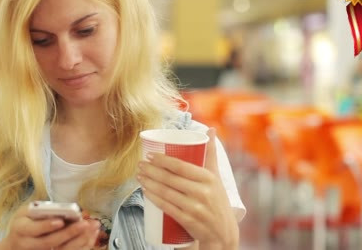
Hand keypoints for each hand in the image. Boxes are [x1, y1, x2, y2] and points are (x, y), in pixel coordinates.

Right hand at [0, 204, 100, 249]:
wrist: (17, 243)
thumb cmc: (24, 222)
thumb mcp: (26, 212)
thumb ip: (40, 210)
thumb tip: (61, 209)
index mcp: (21, 229)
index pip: (34, 229)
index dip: (47, 226)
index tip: (60, 221)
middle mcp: (29, 244)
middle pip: (50, 242)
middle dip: (69, 233)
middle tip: (85, 224)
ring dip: (80, 240)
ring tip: (93, 227)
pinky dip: (82, 245)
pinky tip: (92, 235)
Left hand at [137, 128, 238, 248]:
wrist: (223, 232)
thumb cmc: (217, 200)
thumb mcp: (216, 176)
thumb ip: (211, 153)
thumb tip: (210, 129)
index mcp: (209, 178)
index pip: (181, 166)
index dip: (162, 160)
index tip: (150, 154)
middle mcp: (203, 192)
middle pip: (170, 178)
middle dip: (151, 170)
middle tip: (140, 165)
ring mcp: (195, 208)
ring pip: (166, 193)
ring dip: (149, 183)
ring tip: (139, 176)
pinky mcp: (188, 221)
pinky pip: (167, 208)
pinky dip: (154, 199)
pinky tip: (145, 192)